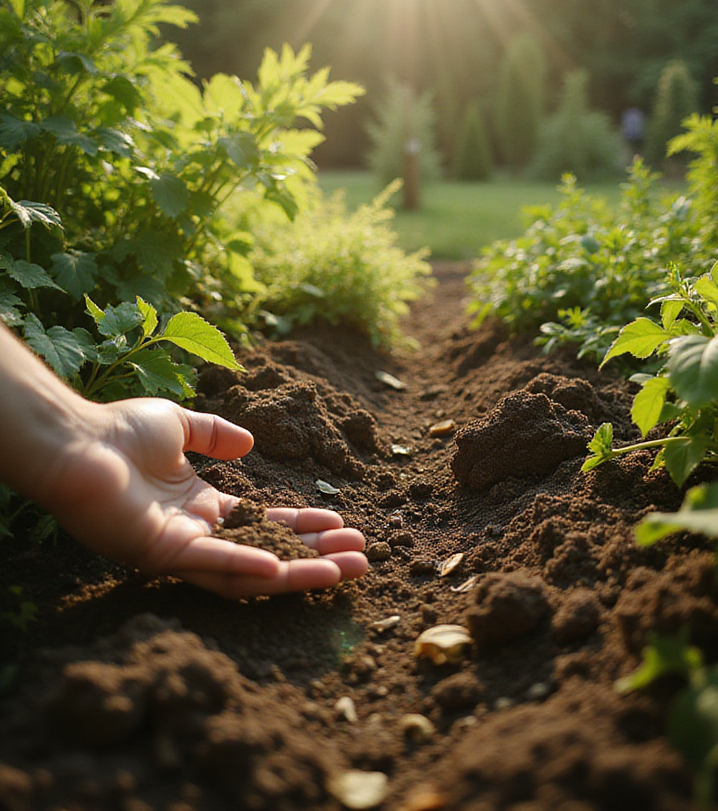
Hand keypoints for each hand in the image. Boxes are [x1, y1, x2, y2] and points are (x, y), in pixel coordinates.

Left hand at [45, 396, 367, 598]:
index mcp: (200, 508)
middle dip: (315, 557)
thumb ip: (214, 435)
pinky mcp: (160, 554)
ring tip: (343, 571)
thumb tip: (250, 445)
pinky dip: (245, 569)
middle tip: (361, 557)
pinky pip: (210, 566)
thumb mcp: (179, 424)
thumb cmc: (118, 431)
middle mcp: (195, 534)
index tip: (342, 524)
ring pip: (247, 571)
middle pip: (267, 552)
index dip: (302, 525)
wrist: (76, 439)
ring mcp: (179, 549)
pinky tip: (281, 570)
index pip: (263, 524)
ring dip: (296, 573)